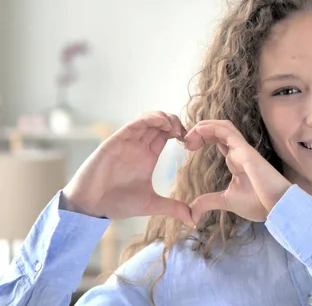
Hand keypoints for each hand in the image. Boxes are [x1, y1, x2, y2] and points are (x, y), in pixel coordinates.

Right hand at [62, 112, 193, 225]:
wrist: (91, 206)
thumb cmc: (117, 204)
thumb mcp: (151, 204)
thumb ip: (172, 207)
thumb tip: (193, 219)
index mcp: (148, 156)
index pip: (166, 135)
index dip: (179, 131)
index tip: (190, 140)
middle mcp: (139, 146)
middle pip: (159, 123)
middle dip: (174, 121)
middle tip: (185, 132)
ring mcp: (128, 142)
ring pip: (148, 119)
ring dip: (164, 118)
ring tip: (175, 128)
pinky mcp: (116, 140)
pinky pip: (135, 123)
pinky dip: (150, 119)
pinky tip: (162, 124)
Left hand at [185, 120, 291, 222]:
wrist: (276, 207)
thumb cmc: (258, 203)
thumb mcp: (226, 201)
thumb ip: (208, 203)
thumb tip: (191, 213)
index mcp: (235, 161)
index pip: (218, 140)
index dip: (202, 138)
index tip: (187, 147)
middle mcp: (239, 152)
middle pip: (219, 130)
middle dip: (200, 130)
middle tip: (185, 141)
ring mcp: (243, 149)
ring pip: (223, 126)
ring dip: (205, 126)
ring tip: (190, 135)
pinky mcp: (246, 151)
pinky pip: (227, 132)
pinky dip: (212, 128)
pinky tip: (199, 131)